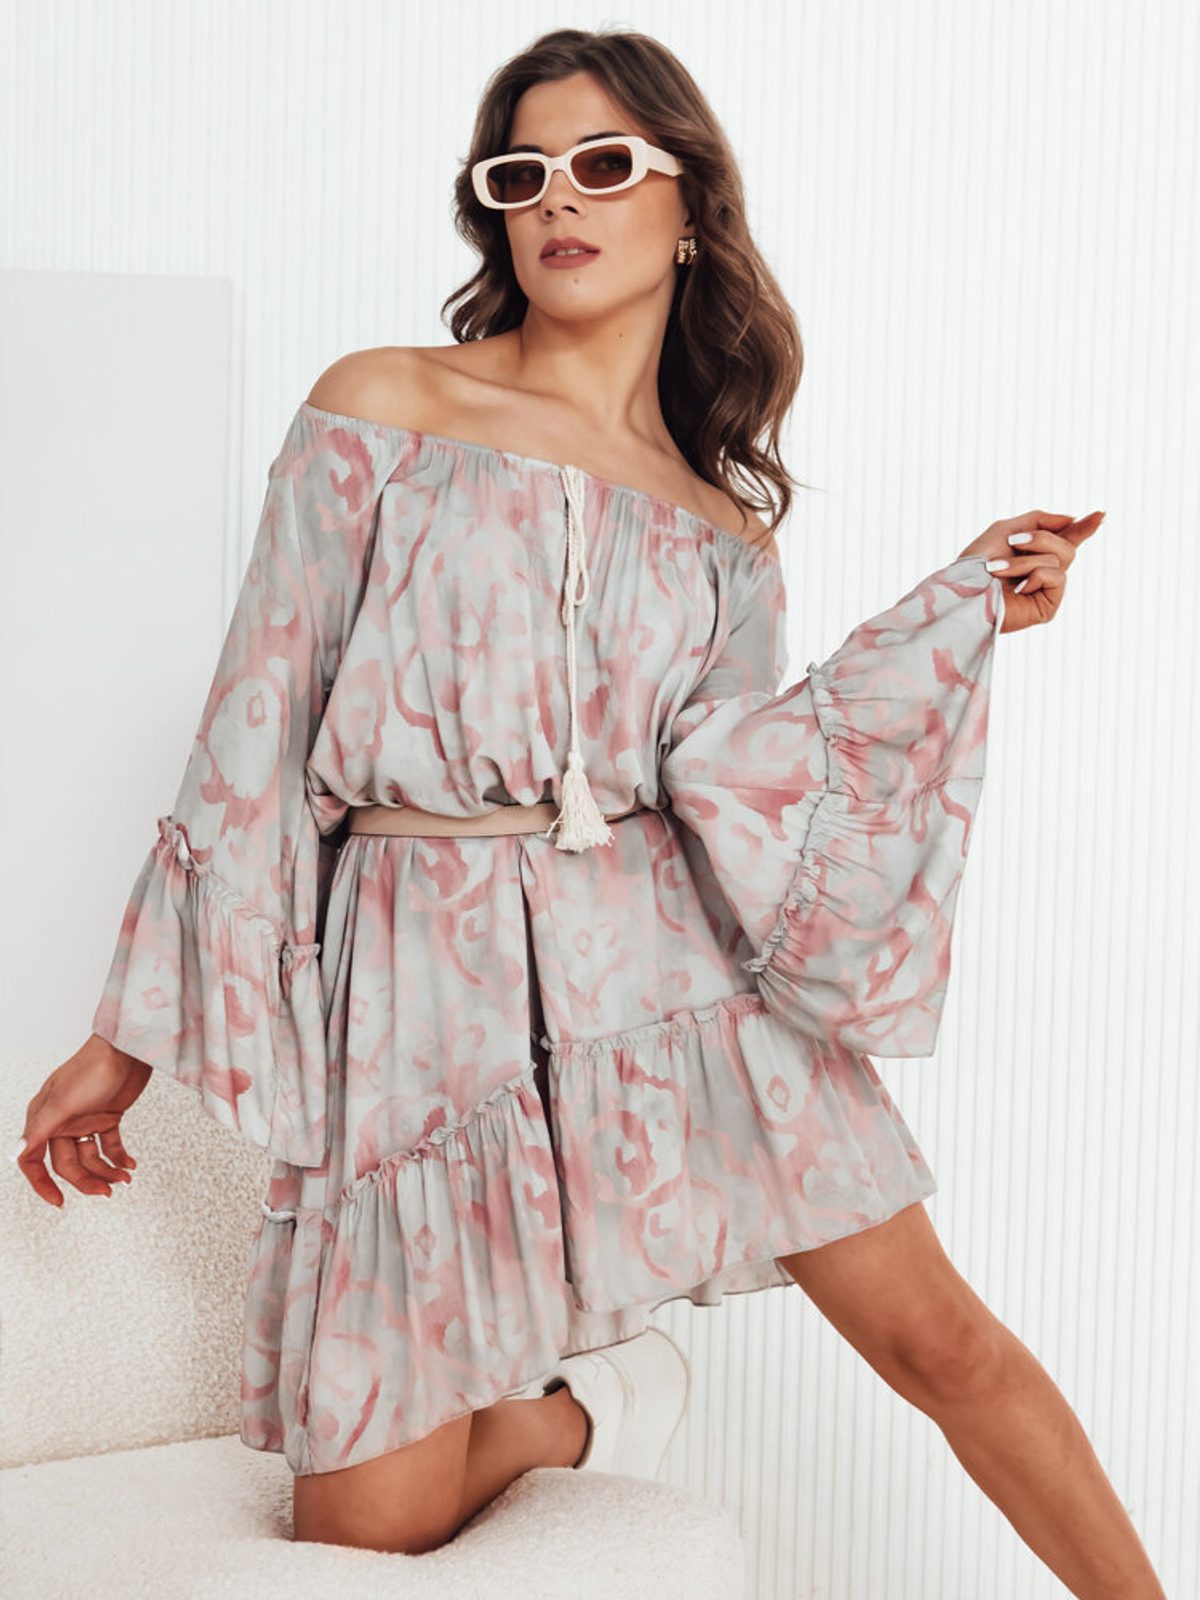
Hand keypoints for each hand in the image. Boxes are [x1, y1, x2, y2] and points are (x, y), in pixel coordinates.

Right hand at [12, 1035, 151, 1205]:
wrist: (128, 1050)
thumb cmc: (92, 1069)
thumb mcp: (62, 1103)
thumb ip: (38, 1130)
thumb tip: (15, 1154)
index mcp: (43, 1118)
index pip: (33, 1159)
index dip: (43, 1183)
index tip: (59, 1202)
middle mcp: (61, 1121)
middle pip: (68, 1163)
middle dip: (87, 1180)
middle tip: (107, 1191)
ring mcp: (85, 1119)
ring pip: (90, 1157)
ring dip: (106, 1170)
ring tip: (124, 1178)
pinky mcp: (107, 1116)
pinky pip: (110, 1145)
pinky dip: (119, 1157)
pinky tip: (129, 1165)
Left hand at [958, 509, 1104, 634]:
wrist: (964, 590)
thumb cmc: (977, 562)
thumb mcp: (1008, 529)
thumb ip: (1040, 520)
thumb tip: (1073, 519)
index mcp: (1034, 554)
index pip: (1065, 540)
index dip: (1084, 528)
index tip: (1101, 515)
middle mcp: (1043, 572)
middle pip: (1066, 546)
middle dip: (1039, 538)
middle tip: (1014, 542)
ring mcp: (1046, 590)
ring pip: (1059, 559)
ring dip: (1024, 560)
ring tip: (998, 569)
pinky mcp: (1047, 607)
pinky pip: (1057, 577)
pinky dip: (1034, 575)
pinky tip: (1017, 588)